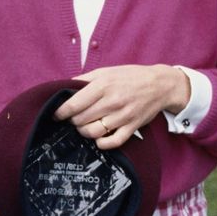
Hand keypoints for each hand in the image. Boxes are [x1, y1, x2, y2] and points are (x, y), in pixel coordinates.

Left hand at [54, 65, 190, 149]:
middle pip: (80, 120)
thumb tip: (64, 87)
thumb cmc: (130, 77)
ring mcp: (122, 116)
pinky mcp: (132, 127)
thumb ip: (84, 79)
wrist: (160, 85)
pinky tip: (98, 137)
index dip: (61, 112)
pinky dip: (101, 143)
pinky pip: (112, 142)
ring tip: (84, 126)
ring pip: (93, 132)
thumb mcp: (106, 71)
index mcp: (103, 86)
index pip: (74, 104)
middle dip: (72, 121)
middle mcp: (112, 102)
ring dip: (83, 132)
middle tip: (73, 118)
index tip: (56, 114)